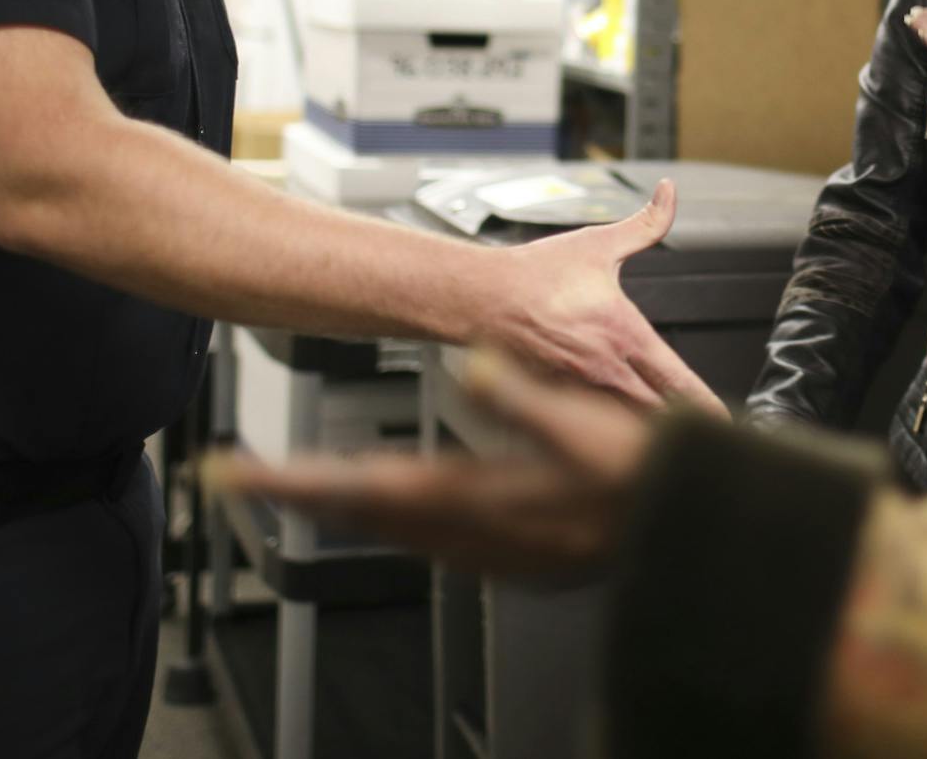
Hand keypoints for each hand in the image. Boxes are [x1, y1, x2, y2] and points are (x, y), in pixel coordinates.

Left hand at [203, 351, 653, 574]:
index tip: (238, 472)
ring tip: (309, 486)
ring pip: (396, 532)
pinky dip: (402, 524)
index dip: (293, 482)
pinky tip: (407, 514)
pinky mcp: (513, 559)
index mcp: (475, 499)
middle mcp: (472, 534)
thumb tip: (472, 367)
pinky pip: (435, 544)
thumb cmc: (642, 482)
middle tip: (246, 479)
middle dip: (302, 493)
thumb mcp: (583, 426)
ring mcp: (490, 552)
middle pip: (366, 514)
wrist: (689, 535)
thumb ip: (521, 397)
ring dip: (349, 508)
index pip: (361, 491)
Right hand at [482, 179, 727, 414]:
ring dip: (644, 433)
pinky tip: (611, 436)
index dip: (707, 407)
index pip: (679, 383)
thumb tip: (669, 195)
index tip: (724, 422)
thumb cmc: (533, 276)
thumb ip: (644, 225)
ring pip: (624, 430)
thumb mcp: (598, 244)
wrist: (478, 298)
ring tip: (661, 440)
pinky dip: (604, 435)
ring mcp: (579, 391)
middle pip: (658, 417)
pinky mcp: (556, 404)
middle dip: (680, 426)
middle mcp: (605, 370)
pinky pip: (588, 429)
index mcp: (625, 335)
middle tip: (700, 433)